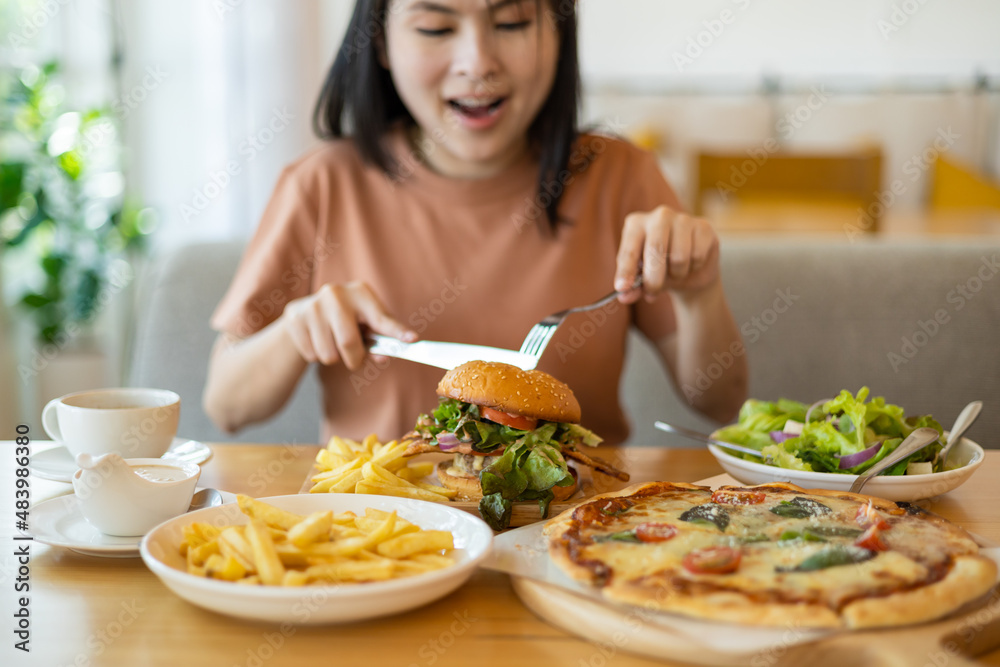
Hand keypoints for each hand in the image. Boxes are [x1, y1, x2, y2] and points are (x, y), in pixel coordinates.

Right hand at [280, 281, 416, 369]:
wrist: (305, 314)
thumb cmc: (345, 320)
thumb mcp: (364, 324)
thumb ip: (378, 339)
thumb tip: (384, 356)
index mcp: (360, 293)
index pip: (381, 318)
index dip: (396, 331)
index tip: (412, 340)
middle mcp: (336, 294)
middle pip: (349, 343)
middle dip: (354, 359)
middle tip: (354, 359)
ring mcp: (313, 305)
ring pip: (329, 354)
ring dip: (334, 358)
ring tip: (331, 342)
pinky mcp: (294, 318)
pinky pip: (312, 355)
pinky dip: (316, 356)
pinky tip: (316, 340)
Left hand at [614, 205, 719, 302]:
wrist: (691, 269)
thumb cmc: (660, 269)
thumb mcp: (642, 279)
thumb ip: (633, 287)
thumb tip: (625, 297)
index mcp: (636, 224)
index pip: (629, 249)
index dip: (626, 270)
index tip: (622, 288)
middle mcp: (659, 216)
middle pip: (655, 250)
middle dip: (653, 279)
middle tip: (652, 292)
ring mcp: (683, 219)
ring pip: (679, 257)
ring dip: (677, 273)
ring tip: (676, 271)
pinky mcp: (703, 226)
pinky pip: (698, 255)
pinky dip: (694, 267)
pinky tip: (692, 262)